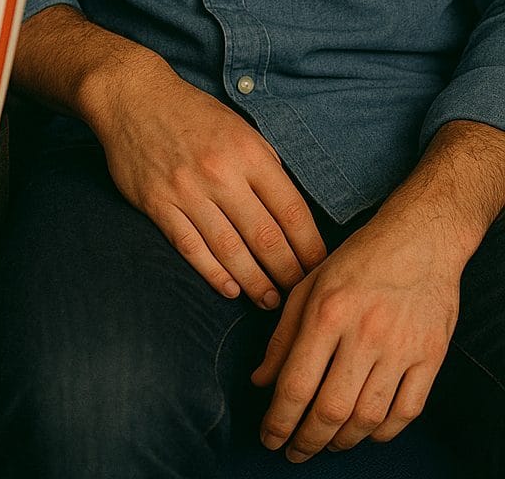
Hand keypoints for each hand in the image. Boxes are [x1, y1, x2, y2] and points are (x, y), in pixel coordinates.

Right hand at [88, 50, 325, 307]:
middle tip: (299, 294)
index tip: (320, 266)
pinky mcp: (158, 203)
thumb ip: (264, 165)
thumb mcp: (240, 127)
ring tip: (270, 300)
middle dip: (287, 273)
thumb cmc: (192, 113)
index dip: (310, 246)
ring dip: (255, 282)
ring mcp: (187, 191)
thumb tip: (290, 211)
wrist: (134, 97)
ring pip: (230, 250)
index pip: (291, 211)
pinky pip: (191, 247)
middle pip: (265, 237)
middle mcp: (220, 173)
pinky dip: (213, 273)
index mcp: (248, 152)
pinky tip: (230, 289)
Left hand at [251, 214, 459, 459]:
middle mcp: (364, 334)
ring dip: (342, 441)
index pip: (296, 383)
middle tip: (295, 451)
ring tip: (326, 444)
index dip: (279, 420)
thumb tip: (261, 380)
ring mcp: (400, 348)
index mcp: (327, 312)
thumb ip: (283, 335)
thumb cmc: (359, 258)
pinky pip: (406, 412)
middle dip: (307, 440)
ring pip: (367, 418)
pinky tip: (365, 432)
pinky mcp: (429, 357)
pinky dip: (383, 432)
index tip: (269, 438)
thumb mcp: (309, 284)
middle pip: (330, 409)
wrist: (420, 238)